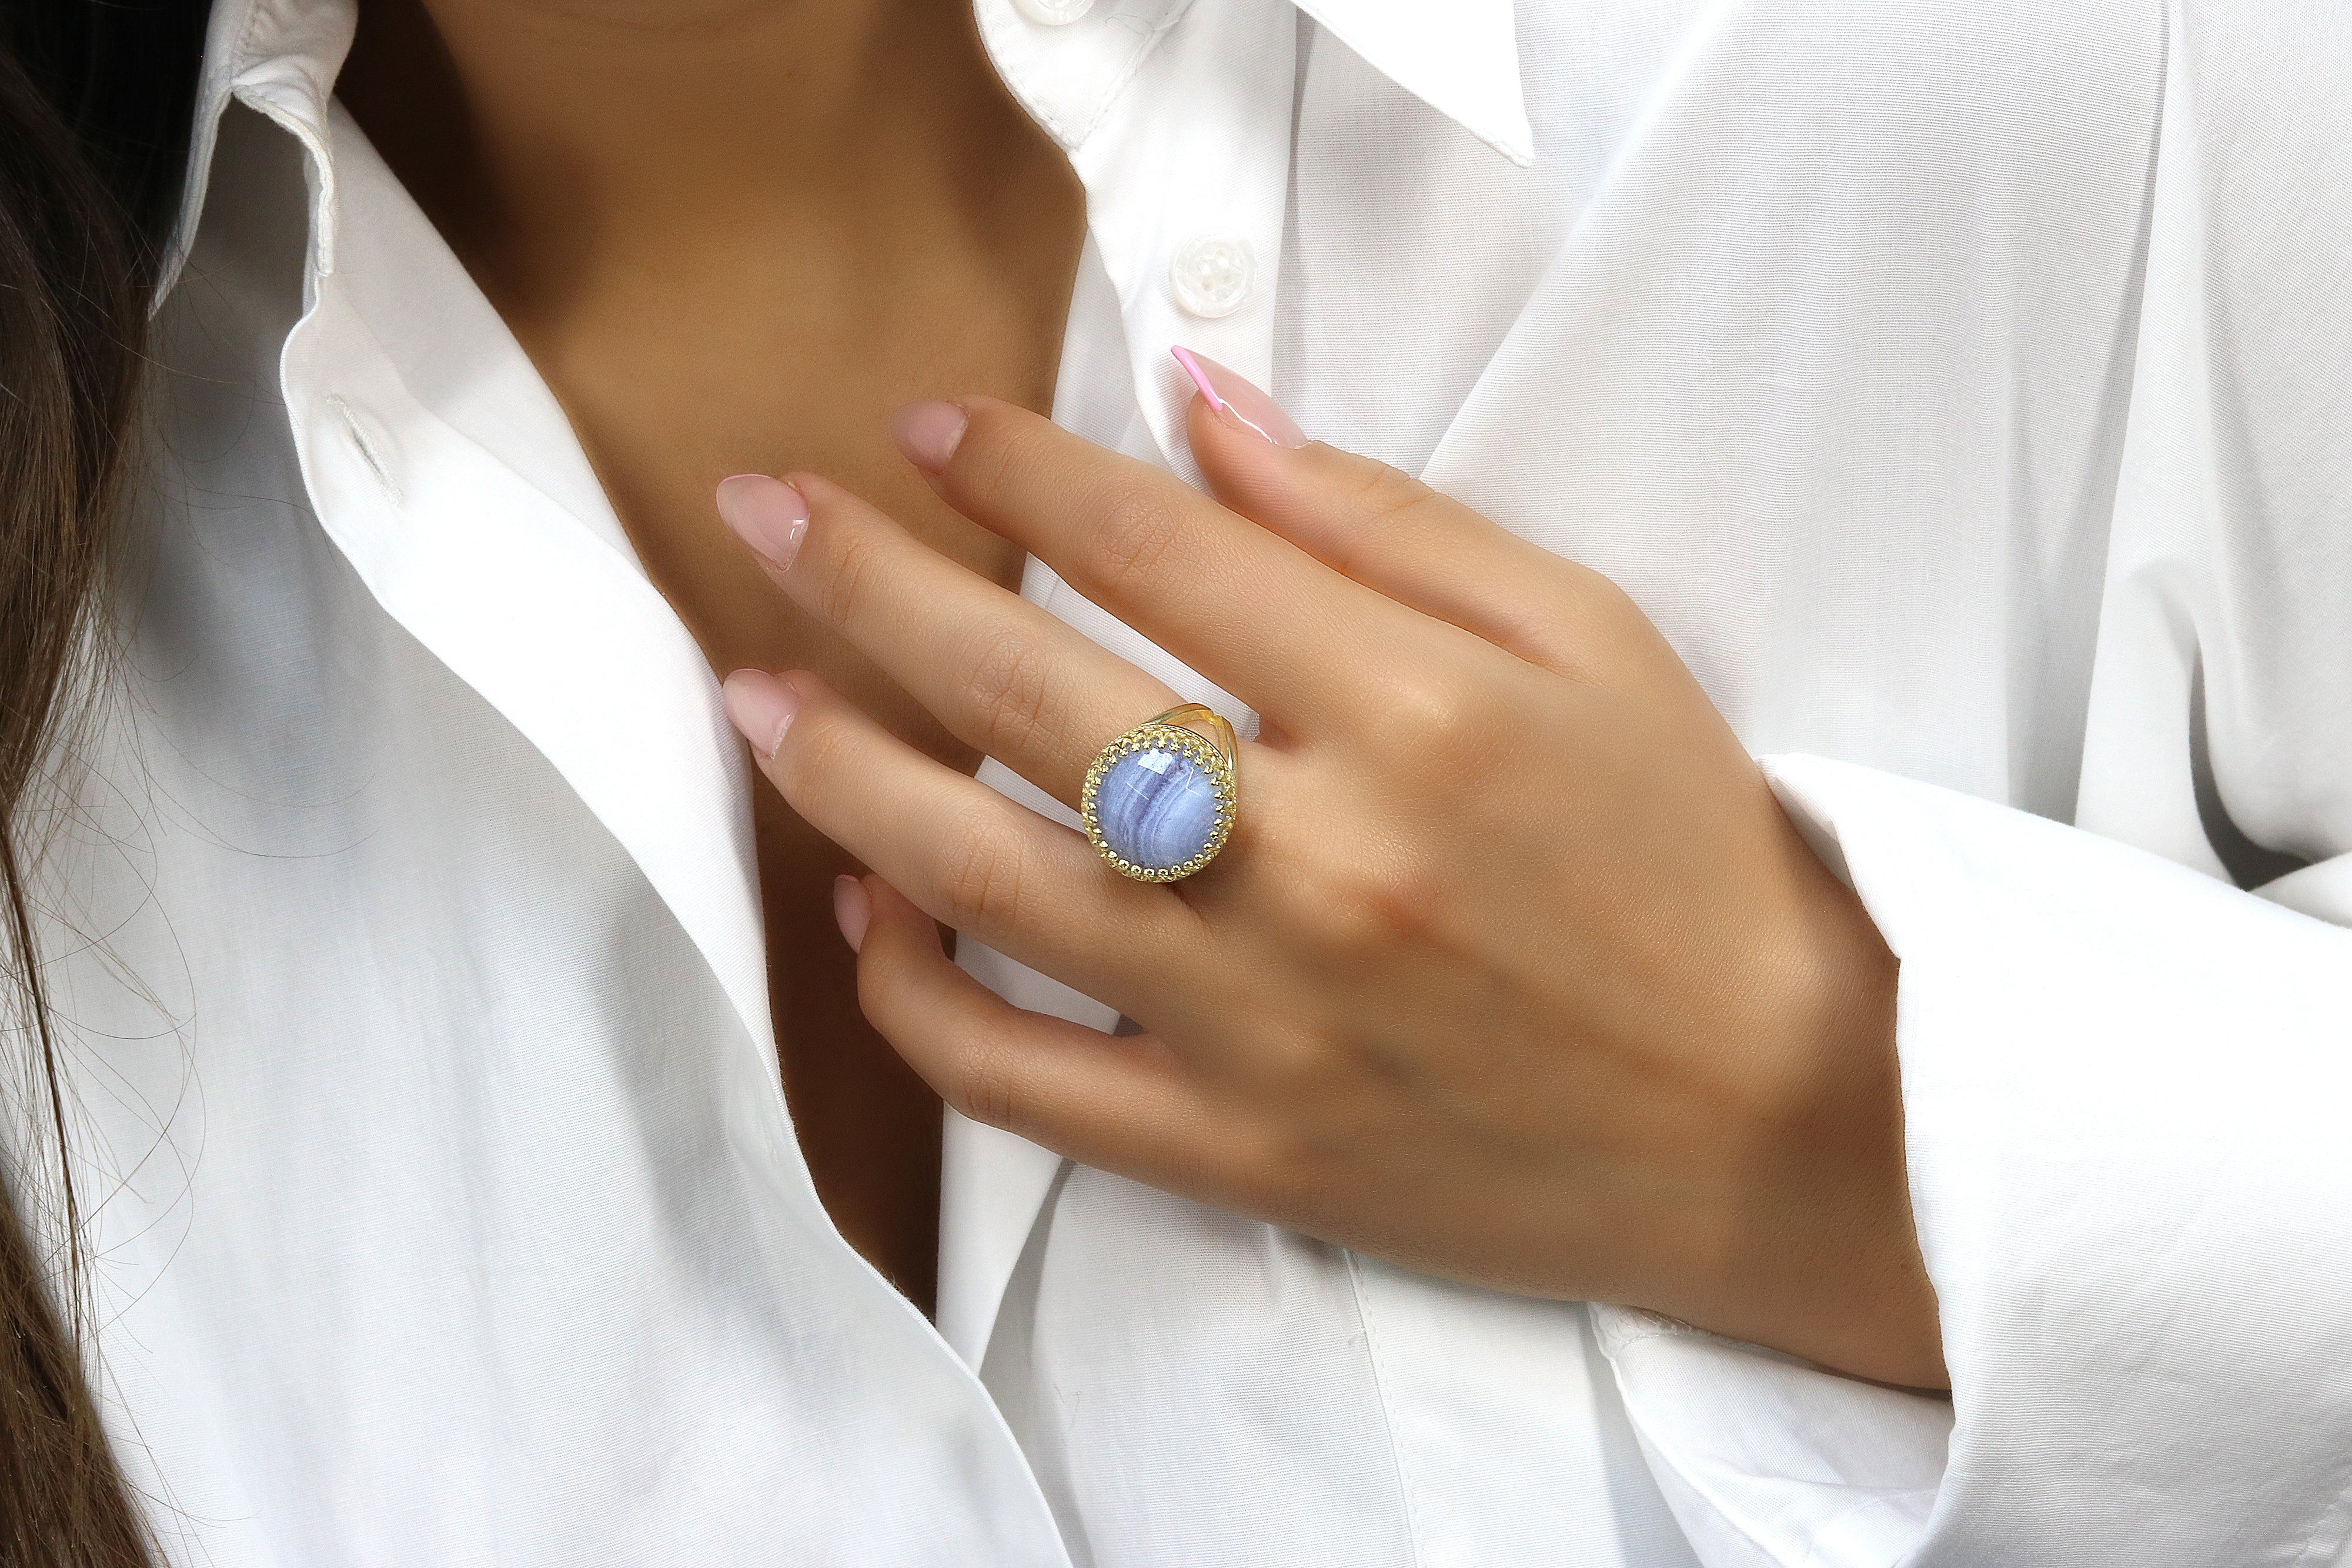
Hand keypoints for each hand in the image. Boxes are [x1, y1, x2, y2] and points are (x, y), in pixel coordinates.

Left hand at [713, 355, 1943, 1388]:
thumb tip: (1203, 405)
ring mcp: (1262, 1017)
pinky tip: (869, 910)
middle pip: (1023, 689)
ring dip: (839, 770)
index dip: (1018, 466)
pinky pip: (1018, 1078)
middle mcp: (1315, 859)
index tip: (939, 427)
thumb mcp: (1584, 637)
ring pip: (978, 877)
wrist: (1777, 1117)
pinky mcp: (1238, 1145)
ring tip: (756, 694)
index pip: (1148, 545)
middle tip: (763, 513)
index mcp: (1410, 709)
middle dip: (864, 578)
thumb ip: (1382, 517)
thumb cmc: (1684, 855)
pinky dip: (914, 995)